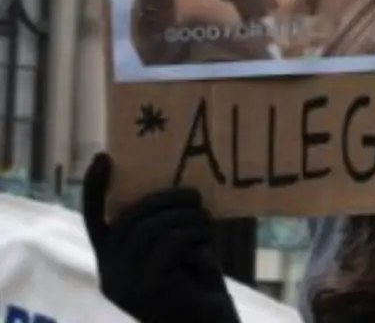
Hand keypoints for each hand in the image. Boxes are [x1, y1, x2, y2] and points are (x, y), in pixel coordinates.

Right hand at [83, 153, 240, 322]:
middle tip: (196, 198)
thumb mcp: (180, 254)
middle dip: (166, 199)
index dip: (95, 188)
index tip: (104, 156)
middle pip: (130, 217)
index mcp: (112, 262)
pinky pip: (169, 244)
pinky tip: (207, 242)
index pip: (94, 220)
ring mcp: (125, 284)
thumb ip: (167, 230)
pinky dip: (192, 235)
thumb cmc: (199, 291)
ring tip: (206, 221)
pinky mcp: (147, 289)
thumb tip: (177, 191)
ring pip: (151, 228)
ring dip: (186, 217)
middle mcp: (110, 274)